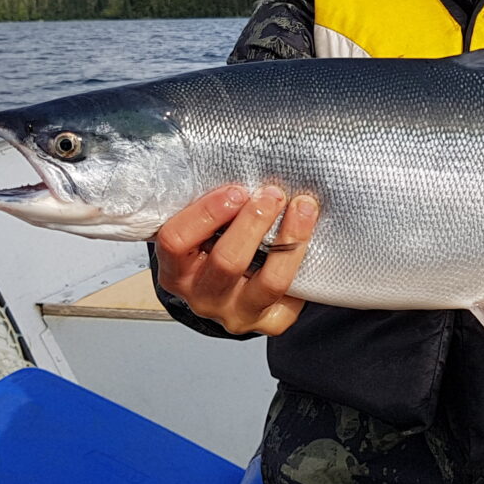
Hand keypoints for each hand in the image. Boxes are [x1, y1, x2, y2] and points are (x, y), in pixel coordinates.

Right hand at [152, 184, 319, 335]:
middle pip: (226, 262)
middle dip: (254, 223)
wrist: (228, 291)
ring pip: (268, 282)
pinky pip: (291, 296)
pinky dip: (302, 263)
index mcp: (175, 270)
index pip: (176, 242)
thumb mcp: (200, 229)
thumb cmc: (213, 245)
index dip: (206, 213)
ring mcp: (236, 314)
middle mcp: (202, 297)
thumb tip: (242, 161)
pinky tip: (308, 239)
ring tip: (302, 208)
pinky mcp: (269, 323)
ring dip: (289, 240)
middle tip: (273, 194)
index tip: (236, 189)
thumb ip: (212, 206)